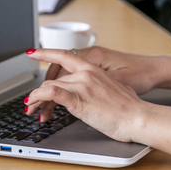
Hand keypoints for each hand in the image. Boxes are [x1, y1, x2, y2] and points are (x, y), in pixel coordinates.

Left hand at [23, 48, 150, 142]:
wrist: (138, 117)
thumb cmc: (131, 108)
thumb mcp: (116, 89)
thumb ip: (102, 87)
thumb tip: (100, 93)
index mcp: (94, 69)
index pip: (64, 55)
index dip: (46, 53)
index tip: (33, 52)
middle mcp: (86, 73)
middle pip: (53, 78)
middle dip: (39, 91)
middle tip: (33, 103)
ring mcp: (82, 85)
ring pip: (49, 86)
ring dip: (36, 99)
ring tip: (32, 110)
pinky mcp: (79, 100)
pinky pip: (52, 94)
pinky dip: (38, 98)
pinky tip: (34, 104)